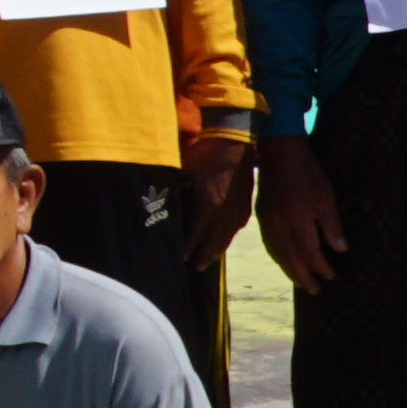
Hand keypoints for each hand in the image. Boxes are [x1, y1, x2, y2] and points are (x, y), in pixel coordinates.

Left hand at [182, 132, 255, 262]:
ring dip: (216, 249)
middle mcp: (224, 212)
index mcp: (208, 206)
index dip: (187, 247)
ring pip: (226, 236)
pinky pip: (237, 226)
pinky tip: (225, 240)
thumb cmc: (206, 152)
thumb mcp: (185, 170)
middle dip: (202, 255)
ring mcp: (237, 208)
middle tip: (194, 268)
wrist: (236, 139)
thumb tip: (161, 196)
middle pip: (212, 241)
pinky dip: (229, 236)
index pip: (195, 234)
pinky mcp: (245, 202)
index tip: (179, 258)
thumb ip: (175, 186)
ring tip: (209, 260)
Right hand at [254, 132, 346, 289]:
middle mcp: (279, 226)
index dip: (321, 267)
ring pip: (277, 254)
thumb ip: (332, 226)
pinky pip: (269, 244)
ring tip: (300, 281)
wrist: (278, 153)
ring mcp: (267, 222)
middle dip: (304, 277)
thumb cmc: (307, 173)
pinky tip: (284, 260)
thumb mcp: (326, 198)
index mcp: (297, 222)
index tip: (332, 276)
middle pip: (291, 259)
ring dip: (289, 270)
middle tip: (315, 290)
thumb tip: (340, 250)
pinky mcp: (261, 216)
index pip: (310, 253)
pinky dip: (278, 257)